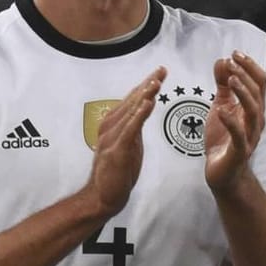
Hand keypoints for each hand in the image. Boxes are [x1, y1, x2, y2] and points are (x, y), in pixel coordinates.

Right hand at [86, 68, 164, 216]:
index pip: (132, 100)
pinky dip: (139, 115)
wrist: (103, 195)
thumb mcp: (127, 143)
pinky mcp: (117, 150)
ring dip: (144, 95)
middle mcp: (110, 126)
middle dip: (148, 84)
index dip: (146, 84)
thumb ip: (132, 126)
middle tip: (162, 69)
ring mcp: (112, 138)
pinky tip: (148, 104)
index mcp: (113, 124)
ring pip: (131, 112)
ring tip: (156, 82)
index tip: (160, 71)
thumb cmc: (117, 171)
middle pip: (132, 101)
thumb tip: (142, 110)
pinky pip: (130, 129)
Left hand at [205, 51, 265, 192]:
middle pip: (258, 93)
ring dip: (243, 93)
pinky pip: (239, 135)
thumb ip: (223, 85)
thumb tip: (223, 61)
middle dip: (246, 74)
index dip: (249, 66)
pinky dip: (232, 122)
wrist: (222, 172)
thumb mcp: (221, 105)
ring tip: (231, 79)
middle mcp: (255, 120)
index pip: (259, 82)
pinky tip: (222, 110)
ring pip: (254, 111)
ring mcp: (249, 135)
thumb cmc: (223, 139)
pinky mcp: (239, 150)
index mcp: (252, 108)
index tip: (235, 53)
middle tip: (232, 61)